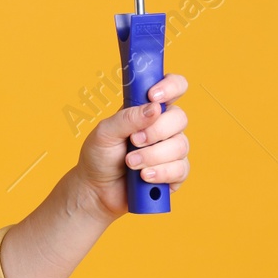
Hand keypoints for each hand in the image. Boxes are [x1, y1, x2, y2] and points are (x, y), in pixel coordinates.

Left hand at [74, 73, 189, 221]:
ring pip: (180, 146)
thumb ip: (127, 118)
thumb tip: (154, 108)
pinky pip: (180, 169)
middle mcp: (164, 127)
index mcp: (148, 110)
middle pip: (180, 118)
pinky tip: (145, 176)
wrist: (96, 190)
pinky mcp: (175, 173)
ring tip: (130, 163)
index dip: (171, 86)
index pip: (174, 87)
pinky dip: (161, 173)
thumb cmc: (99, 157)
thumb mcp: (105, 132)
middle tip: (133, 141)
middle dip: (156, 131)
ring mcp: (172, 150)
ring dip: (152, 155)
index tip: (154, 96)